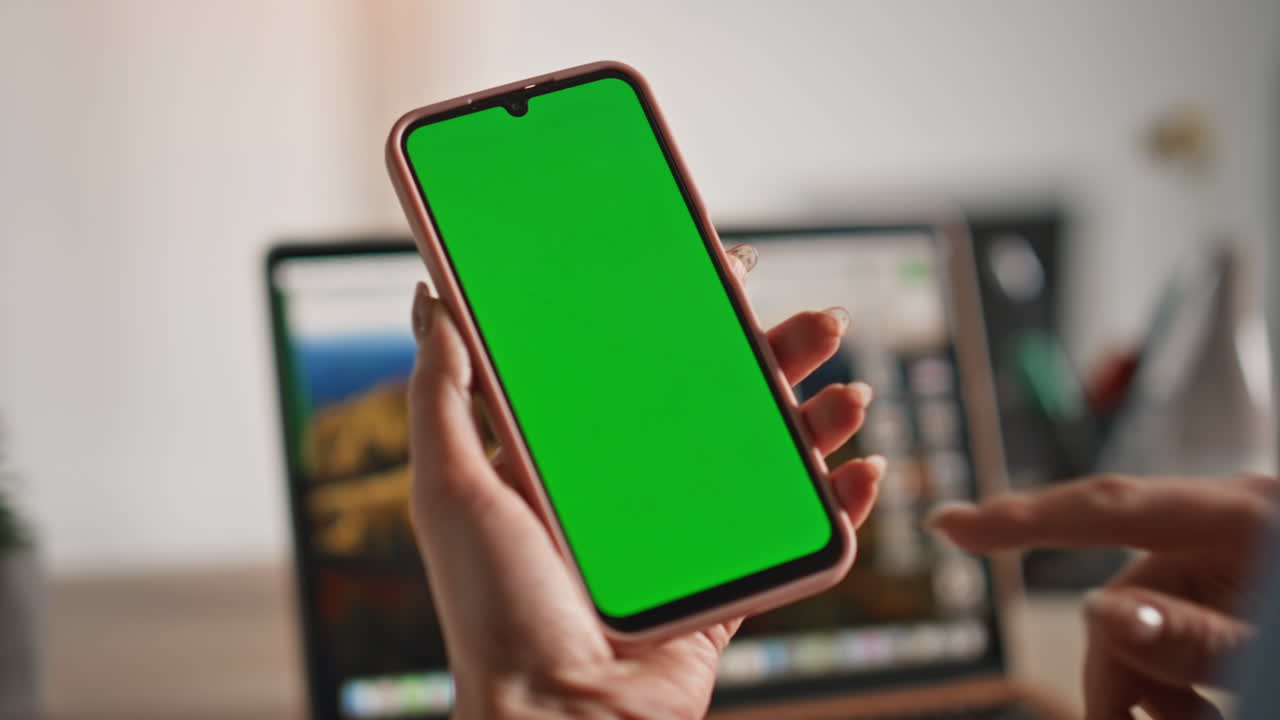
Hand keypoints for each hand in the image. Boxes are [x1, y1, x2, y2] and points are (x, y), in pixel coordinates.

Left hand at [406, 245, 882, 718]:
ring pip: (769, 462)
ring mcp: (687, 541)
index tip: (730, 270)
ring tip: (851, 390)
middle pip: (721, 403)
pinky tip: (863, 470)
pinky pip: (797, 541)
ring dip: (820, 421)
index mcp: (577, 458)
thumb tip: (431, 294)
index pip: (643, 363)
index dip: (690, 314)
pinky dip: (839, 505)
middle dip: (778, 357)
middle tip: (820, 322)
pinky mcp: (727, 591)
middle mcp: (635, 491)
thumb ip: (443, 391)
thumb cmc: (494, 610)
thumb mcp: (450, 486)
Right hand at [928, 473, 1279, 719]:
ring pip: (1143, 622)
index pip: (1109, 507)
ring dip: (1156, 691)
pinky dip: (1177, 680)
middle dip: (1120, 676)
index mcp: (1246, 514)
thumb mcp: (1276, 653)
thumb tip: (1104, 609)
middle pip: (1121, 594)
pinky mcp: (1233, 581)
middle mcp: (1229, 524)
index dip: (1021, 518)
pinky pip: (1174, 627)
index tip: (948, 523)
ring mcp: (1231, 554)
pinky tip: (1206, 707)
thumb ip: (1199, 635)